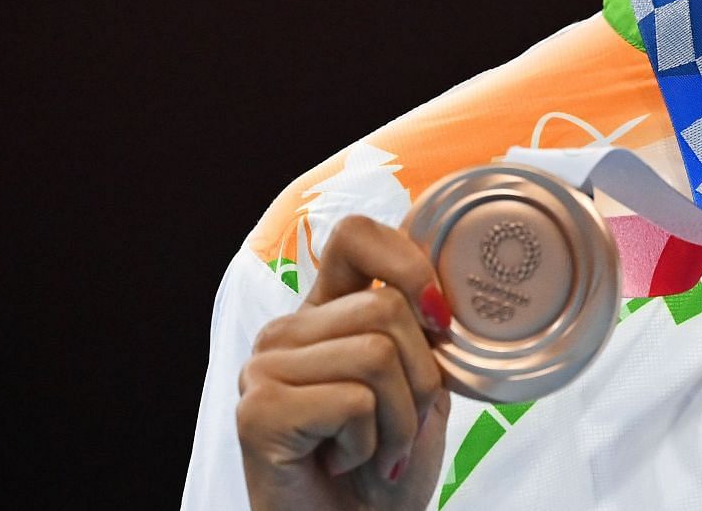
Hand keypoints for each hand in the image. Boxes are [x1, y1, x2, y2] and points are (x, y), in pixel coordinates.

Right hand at [236, 216, 453, 509]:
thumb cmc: (387, 466)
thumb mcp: (421, 385)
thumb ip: (422, 331)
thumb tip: (444, 297)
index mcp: (324, 312)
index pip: (356, 236)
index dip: (409, 264)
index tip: (440, 318)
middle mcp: (286, 331)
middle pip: (386, 306)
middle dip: (422, 377)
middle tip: (404, 426)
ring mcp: (263, 367)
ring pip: (376, 353)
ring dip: (401, 418)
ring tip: (379, 450)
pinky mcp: (258, 410)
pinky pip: (353, 400)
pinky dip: (371, 442)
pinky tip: (344, 462)